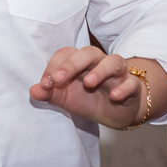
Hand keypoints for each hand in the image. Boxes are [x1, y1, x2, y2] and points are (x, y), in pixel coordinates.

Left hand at [29, 46, 145, 128]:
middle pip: (88, 53)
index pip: (66, 53)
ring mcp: (117, 73)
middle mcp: (98, 62)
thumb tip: (34, 91)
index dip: (54, 66)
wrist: (116, 113)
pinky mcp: (132, 86)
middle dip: (72, 64)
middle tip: (59, 79)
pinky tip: (114, 96)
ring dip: (100, 70)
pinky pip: (131, 82)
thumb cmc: (88, 99)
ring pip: (112, 61)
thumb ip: (50, 93)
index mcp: (79, 62)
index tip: (45, 84)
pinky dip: (123, 87)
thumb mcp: (66, 99)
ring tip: (89, 83)